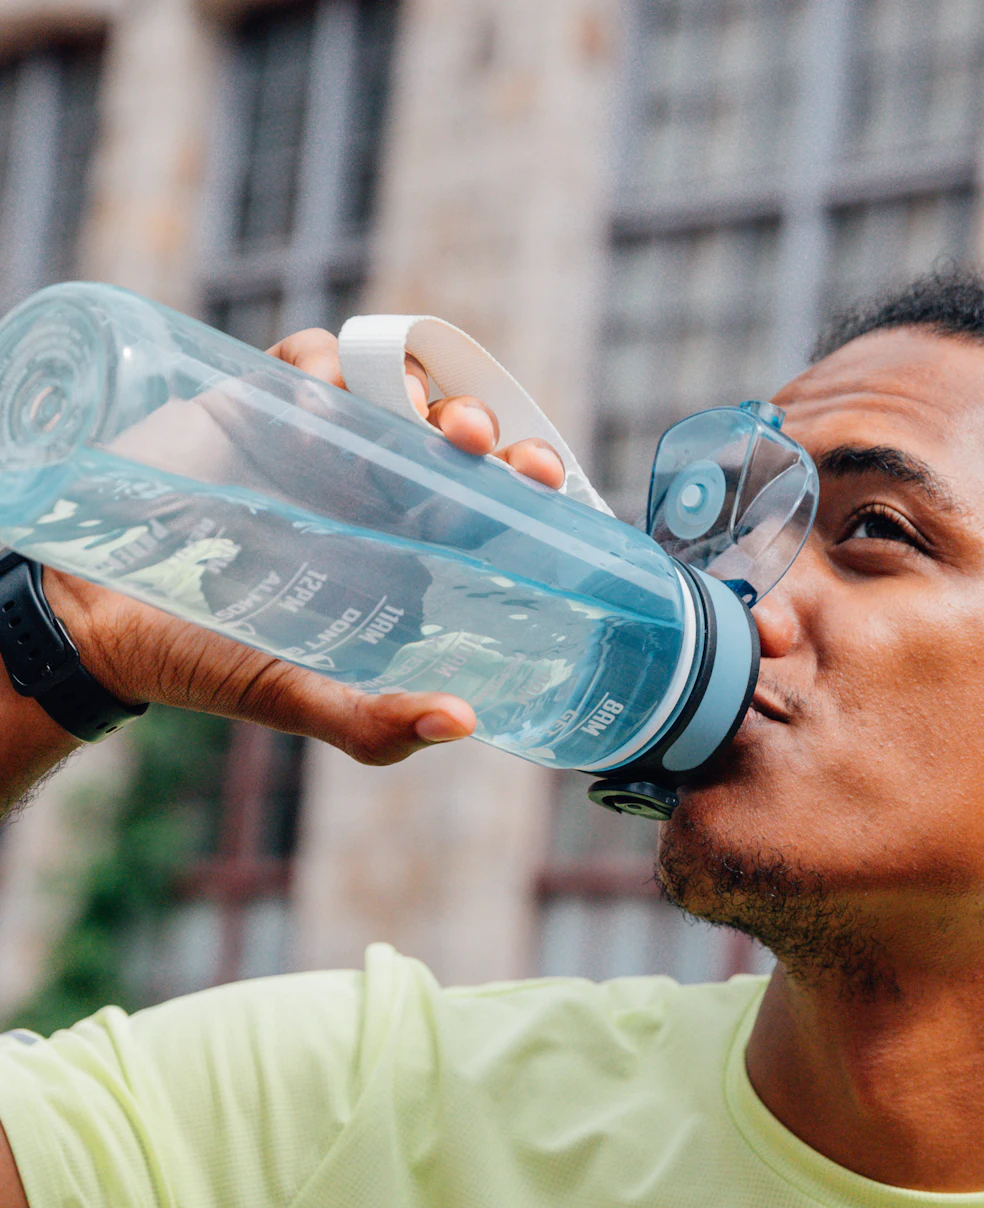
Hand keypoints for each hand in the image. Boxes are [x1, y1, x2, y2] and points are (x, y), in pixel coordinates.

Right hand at [32, 327, 566, 768]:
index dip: (517, 478)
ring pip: (386, 382)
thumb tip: (461, 723)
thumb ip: (372, 724)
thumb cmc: (205, 660)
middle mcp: (367, 487)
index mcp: (399, 546)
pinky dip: (323, 364)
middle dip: (473, 419)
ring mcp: (313, 441)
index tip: (539, 478)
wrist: (97, 619)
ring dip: (412, 383)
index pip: (479, 498)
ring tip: (413, 415)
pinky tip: (322, 400)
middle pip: (444, 430)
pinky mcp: (253, 405)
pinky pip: (306, 360)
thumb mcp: (297, 696)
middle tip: (471, 438)